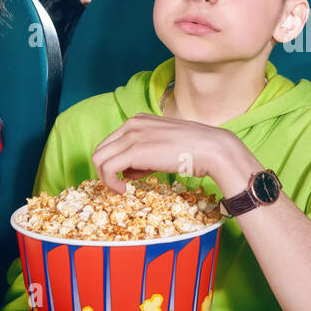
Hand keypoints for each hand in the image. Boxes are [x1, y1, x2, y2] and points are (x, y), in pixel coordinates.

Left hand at [91, 114, 247, 196]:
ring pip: (99, 159)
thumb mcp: (163, 148)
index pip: (111, 142)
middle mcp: (132, 124)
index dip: (114, 162)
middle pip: (100, 150)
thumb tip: (128, 173)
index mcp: (138, 120)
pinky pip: (108, 168)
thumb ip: (142, 157)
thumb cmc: (193, 150)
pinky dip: (110, 182)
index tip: (127, 176)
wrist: (211, 149)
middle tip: (121, 185)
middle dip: (106, 171)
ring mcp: (132, 136)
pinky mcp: (134, 151)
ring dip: (106, 178)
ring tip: (122, 189)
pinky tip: (124, 189)